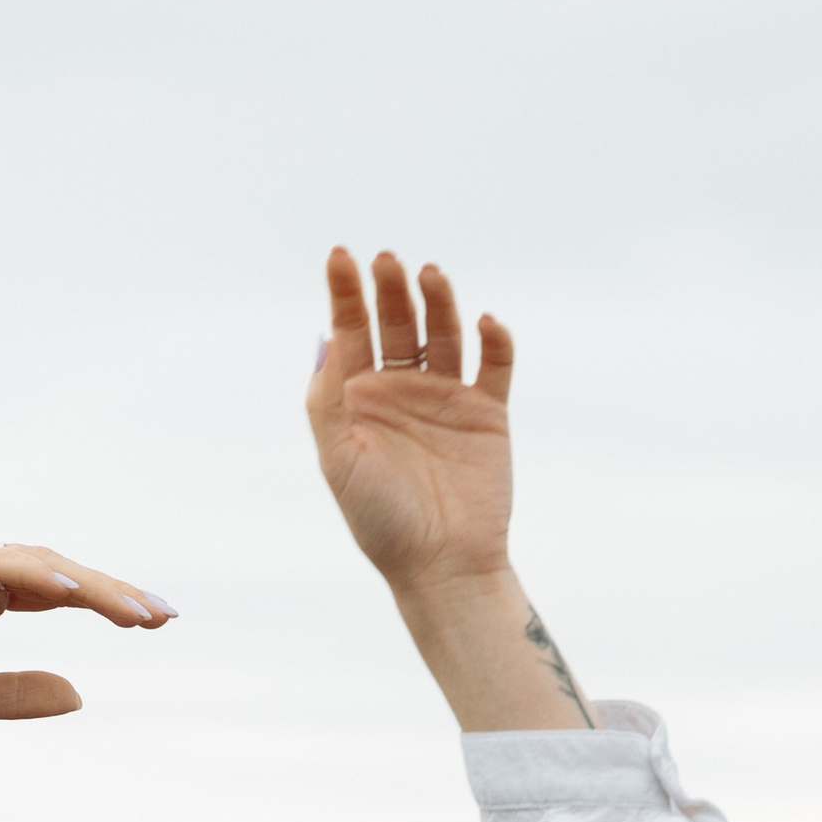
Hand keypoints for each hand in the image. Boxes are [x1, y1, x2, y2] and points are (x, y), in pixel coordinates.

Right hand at [0, 540, 170, 800]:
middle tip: (167, 615)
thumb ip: (20, 693)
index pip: (58, 592)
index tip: (155, 625)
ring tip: (138, 612)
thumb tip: (80, 694)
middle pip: (60, 574)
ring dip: (93, 586)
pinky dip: (41, 575)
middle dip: (116, 593)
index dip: (107, 604)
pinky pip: (1, 566)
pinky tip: (81, 593)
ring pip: (41, 566)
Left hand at [306, 251, 590, 730]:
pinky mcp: (488, 413)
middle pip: (397, 322)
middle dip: (390, 289)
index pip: (351, 330)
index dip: (345, 291)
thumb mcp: (339, 459)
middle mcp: (402, 390)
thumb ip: (328, 400)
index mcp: (359, 399)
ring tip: (430, 274)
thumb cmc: (379, 520)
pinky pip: (495, 364)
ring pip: (444, 332)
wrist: (440, 565)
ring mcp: (446, 398)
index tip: (341, 256)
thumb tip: (326, 337)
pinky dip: (494, 339)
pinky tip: (485, 321)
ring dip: (439, 301)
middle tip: (387, 261)